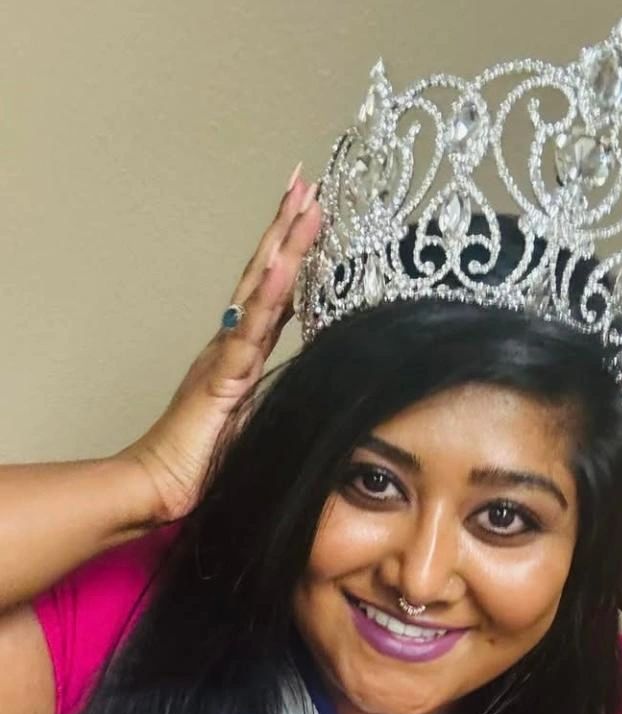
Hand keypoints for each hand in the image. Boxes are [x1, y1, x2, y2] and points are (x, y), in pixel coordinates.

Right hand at [119, 171, 320, 522]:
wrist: (161, 485)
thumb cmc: (203, 461)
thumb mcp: (258, 423)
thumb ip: (280, 398)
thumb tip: (320, 391)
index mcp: (240, 354)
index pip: (274, 294)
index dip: (292, 254)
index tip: (310, 214)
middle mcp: (231, 343)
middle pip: (265, 275)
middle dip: (287, 227)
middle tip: (307, 181)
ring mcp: (225, 355)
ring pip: (260, 289)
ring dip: (283, 244)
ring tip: (303, 201)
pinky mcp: (221, 377)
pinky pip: (248, 331)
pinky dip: (268, 295)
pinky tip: (285, 264)